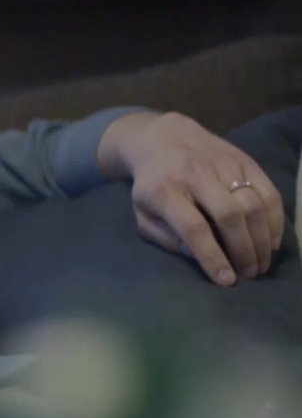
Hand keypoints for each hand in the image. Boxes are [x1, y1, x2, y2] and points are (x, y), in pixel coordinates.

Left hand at [99, 111, 285, 284]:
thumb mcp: (142, 213)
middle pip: (229, 215)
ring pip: (253, 204)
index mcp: (165, 191)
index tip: (226, 280)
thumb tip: (197, 257)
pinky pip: (269, 191)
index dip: (212, 256)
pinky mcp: (245, 159)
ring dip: (262, 239)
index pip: (193, 227)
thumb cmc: (152, 184)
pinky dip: (275, 219)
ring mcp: (224, 164)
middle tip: (250, 275)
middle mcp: (196, 174)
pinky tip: (272, 241)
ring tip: (261, 264)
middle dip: (244, 251)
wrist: (164, 137)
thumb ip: (165, 237)